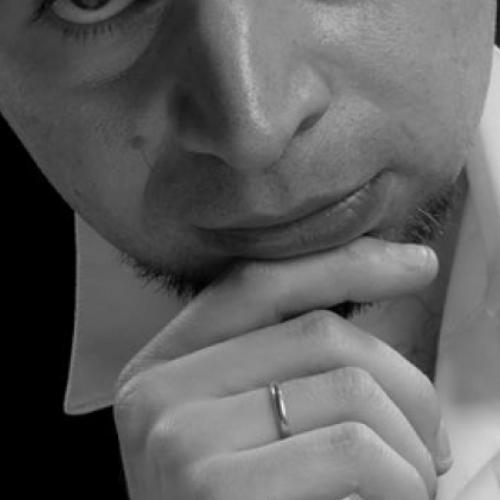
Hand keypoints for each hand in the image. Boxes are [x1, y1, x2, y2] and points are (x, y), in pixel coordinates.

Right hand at [113, 237, 451, 499]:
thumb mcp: (238, 422)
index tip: (414, 264)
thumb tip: (385, 300)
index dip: (343, 263)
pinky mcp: (217, 492)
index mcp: (164, 364)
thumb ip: (282, 366)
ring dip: (410, 441)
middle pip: (318, 332)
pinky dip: (401, 478)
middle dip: (404, 380)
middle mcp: (160, 392)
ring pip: (347, 388)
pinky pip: (350, 448)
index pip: (259, 284)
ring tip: (412, 480)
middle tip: (432, 439)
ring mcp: (182, 439)